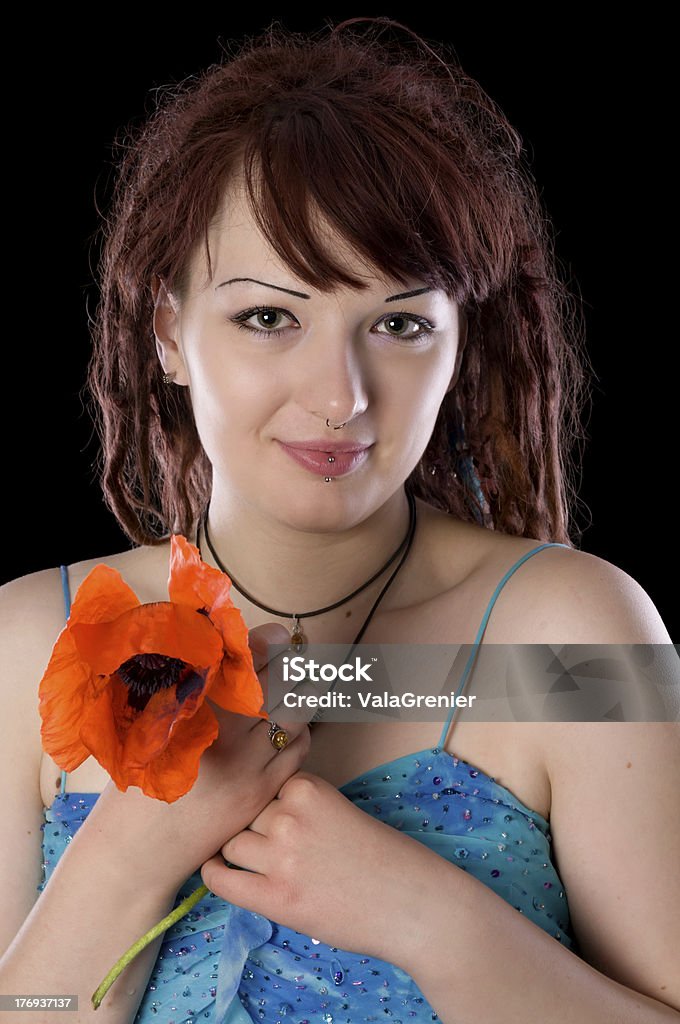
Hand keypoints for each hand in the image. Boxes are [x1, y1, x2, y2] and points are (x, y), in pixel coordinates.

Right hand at [88, 624, 311, 897]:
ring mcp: (244, 764)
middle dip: (293, 664)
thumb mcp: (145, 729)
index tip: (280, 636)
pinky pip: (297, 751)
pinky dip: (301, 730)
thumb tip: (221, 653)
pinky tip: (293, 726)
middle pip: (276, 682)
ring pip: (294, 713)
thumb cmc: (132, 785)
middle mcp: (220, 733)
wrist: (134, 854)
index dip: (267, 643)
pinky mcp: (259, 792)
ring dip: (304, 694)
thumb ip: (179, 691)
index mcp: (189, 708)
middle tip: (298, 655)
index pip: (241, 661)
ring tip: (306, 683)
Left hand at [200, 769, 436, 966]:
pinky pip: (224, 880)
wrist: (411, 903)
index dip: (271, 807)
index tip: (281, 821)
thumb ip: (303, 808)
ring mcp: (280, 857)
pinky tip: (217, 873)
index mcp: (308, 788)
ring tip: (258, 865)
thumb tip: (260, 817)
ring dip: (241, 853)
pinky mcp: (276, 898)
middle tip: (275, 849)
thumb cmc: (385, 859)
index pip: (266, 788)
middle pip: (246, 815)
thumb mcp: (341, 811)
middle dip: (255, 830)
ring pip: (232, 844)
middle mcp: (289, 817)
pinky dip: (215, 875)